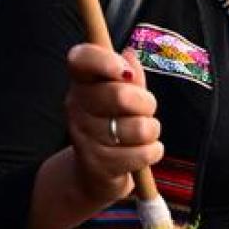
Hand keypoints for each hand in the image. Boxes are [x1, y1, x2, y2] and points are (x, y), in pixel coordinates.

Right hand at [65, 44, 161, 204]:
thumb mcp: (125, 94)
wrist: (95, 172)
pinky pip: (143, 153)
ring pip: (138, 128)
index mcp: (81, 82)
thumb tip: (130, 55)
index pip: (81, 59)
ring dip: (151, 130)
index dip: (105, 61)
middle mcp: (75, 106)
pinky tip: (143, 151)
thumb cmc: (114, 123)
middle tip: (145, 110)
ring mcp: (84, 136)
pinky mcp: (98, 164)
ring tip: (143, 133)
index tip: (124, 71)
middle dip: (146, 103)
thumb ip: (130, 75)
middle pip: (121, 96)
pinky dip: (153, 151)